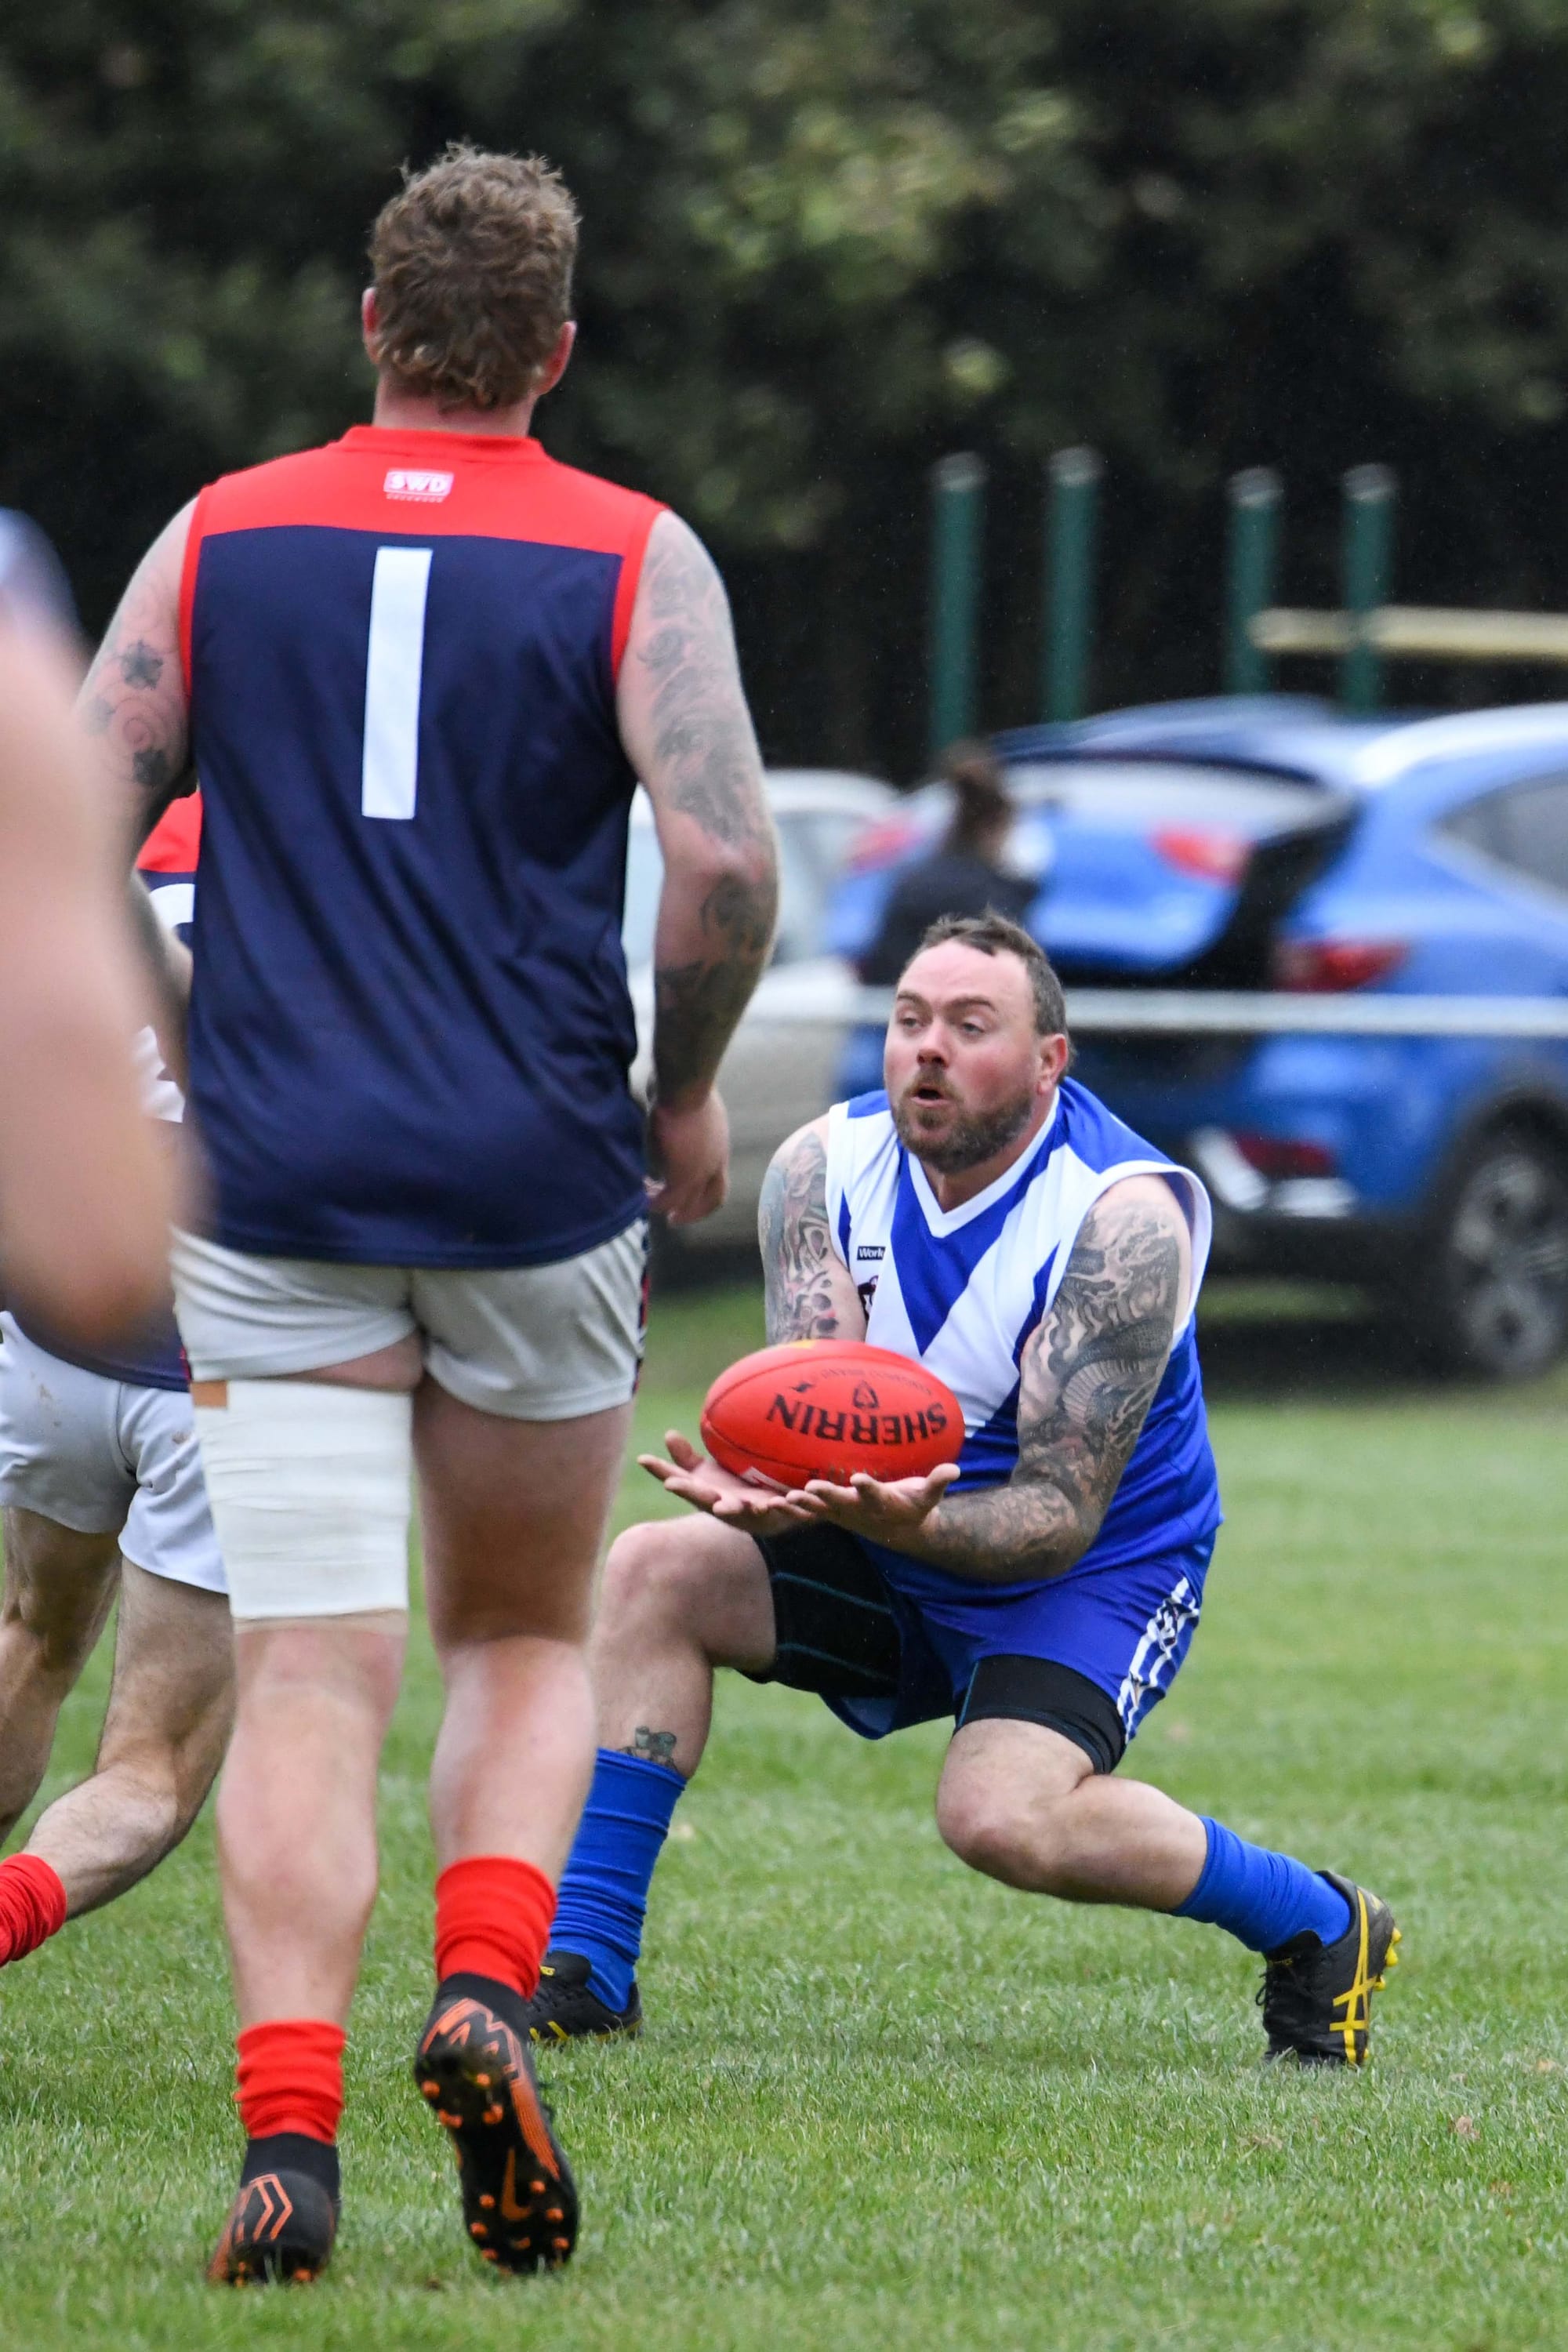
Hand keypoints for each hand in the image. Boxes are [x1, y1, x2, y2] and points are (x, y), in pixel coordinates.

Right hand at [639, 1429, 813, 1537]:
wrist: (773, 1512)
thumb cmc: (735, 1490)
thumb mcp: (707, 1475)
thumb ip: (686, 1459)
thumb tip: (666, 1434)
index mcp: (704, 1494)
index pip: (678, 1480)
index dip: (660, 1471)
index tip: (643, 1458)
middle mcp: (720, 1505)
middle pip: (701, 1499)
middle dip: (688, 1492)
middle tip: (672, 1484)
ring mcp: (744, 1513)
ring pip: (735, 1511)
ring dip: (729, 1508)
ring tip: (724, 1505)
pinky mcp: (770, 1517)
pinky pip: (771, 1512)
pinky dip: (770, 1508)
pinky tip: (772, 1502)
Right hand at [645, 1092, 728, 1226]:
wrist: (685, 1086)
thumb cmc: (686, 1085)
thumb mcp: (691, 1106)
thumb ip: (684, 1119)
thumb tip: (668, 1113)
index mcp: (719, 1146)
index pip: (719, 1178)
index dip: (706, 1191)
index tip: (688, 1195)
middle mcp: (715, 1162)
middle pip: (713, 1198)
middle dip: (693, 1212)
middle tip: (674, 1218)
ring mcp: (701, 1170)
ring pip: (688, 1202)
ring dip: (669, 1206)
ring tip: (649, 1203)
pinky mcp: (683, 1174)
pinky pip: (669, 1198)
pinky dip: (656, 1201)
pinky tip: (643, 1194)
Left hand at [786, 1462, 961, 1546]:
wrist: (899, 1532)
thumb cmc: (914, 1505)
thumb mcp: (928, 1496)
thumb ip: (938, 1482)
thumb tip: (954, 1470)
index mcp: (883, 1502)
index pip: (876, 1494)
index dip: (868, 1488)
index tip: (859, 1479)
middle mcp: (860, 1510)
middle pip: (842, 1502)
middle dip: (827, 1496)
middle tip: (811, 1488)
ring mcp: (843, 1514)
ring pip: (819, 1510)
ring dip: (801, 1506)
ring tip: (782, 1501)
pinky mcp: (830, 1514)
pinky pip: (807, 1512)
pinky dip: (791, 1509)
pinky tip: (770, 1504)